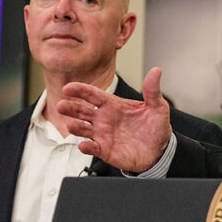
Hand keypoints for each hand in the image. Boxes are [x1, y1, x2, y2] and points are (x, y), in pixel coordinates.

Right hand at [57, 67, 172, 172]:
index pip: (93, 94)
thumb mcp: (158, 107)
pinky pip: (92, 148)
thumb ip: (152, 90)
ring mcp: (102, 134)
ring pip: (83, 129)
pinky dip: (87, 147)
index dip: (80, 90)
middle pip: (82, 111)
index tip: (68, 87)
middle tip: (61, 105)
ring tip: (71, 125)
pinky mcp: (105, 150)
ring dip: (75, 127)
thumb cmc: (155, 127)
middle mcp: (104, 119)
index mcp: (113, 105)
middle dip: (70, 107)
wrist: (160, 150)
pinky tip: (84, 145)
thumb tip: (156, 71)